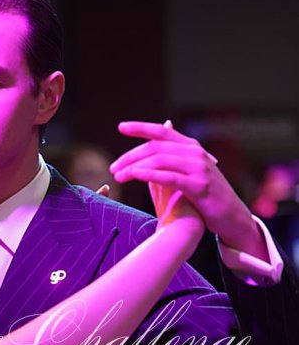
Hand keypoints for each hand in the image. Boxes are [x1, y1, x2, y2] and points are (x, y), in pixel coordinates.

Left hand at [110, 120, 267, 258]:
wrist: (231, 217)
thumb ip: (167, 165)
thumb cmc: (205, 199)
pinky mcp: (199, 186)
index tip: (121, 127)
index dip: (141, 127)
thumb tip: (145, 156)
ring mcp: (198, 168)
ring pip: (160, 160)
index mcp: (191, 148)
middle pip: (156, 146)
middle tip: (112, 168)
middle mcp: (195, 153)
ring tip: (118, 176)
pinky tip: (135, 175)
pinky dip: (151, 175)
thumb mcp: (186, 177)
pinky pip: (170, 177)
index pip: (162, 131)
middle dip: (130, 155)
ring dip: (135, 167)